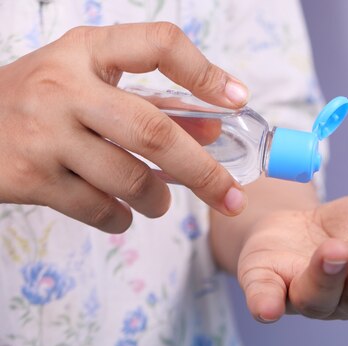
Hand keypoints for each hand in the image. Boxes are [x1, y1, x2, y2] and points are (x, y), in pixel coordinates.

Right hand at [0, 23, 248, 232]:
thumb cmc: (42, 104)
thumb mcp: (90, 84)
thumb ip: (151, 103)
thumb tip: (213, 130)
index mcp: (86, 51)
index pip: (158, 44)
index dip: (204, 71)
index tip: (238, 99)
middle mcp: (64, 87)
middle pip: (154, 133)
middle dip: (204, 172)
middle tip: (231, 196)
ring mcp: (44, 133)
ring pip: (131, 179)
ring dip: (158, 200)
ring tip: (159, 202)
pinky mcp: (30, 177)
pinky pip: (99, 209)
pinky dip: (122, 219)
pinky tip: (122, 213)